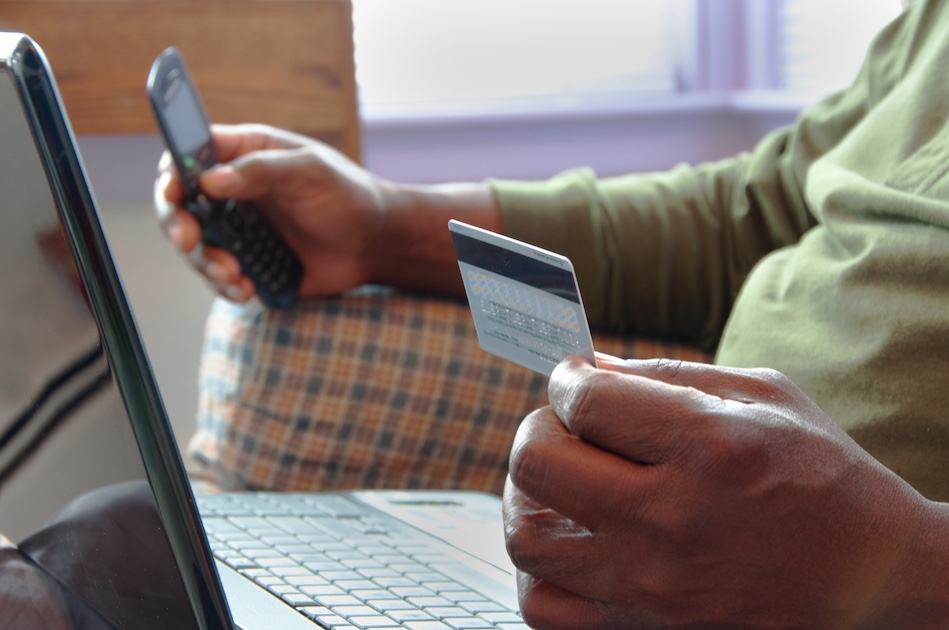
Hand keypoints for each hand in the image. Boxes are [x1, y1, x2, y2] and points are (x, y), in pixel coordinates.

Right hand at [154, 123, 385, 300]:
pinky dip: (226, 285)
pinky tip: (244, 289)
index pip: (189, 157)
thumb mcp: (310, 172)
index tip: (173, 194)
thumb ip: (261, 171)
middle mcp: (235, 192)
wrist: (379, 244)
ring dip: (204, 263)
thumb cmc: (350, 195)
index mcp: (244, 156)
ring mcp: (241, 230)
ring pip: (197, 246)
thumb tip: (209, 180)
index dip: (172, 174)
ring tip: (232, 275)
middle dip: (178, 226)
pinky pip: (223, 276)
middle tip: (189, 242)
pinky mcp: (252, 263)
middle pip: (181, 205)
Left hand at [503, 355, 944, 628]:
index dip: (567, 378)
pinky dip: (540, 570)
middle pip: (537, 463)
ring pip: (527, 538)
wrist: (872, 584)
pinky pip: (543, 608)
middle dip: (537, 428)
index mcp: (710, 448)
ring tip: (559, 485)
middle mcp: (674, 521)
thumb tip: (587, 369)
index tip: (576, 380)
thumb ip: (667, 374)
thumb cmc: (823, 479)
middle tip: (562, 427)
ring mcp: (654, 589)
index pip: (586, 400)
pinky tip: (571, 543)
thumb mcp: (765, 398)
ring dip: (528, 497)